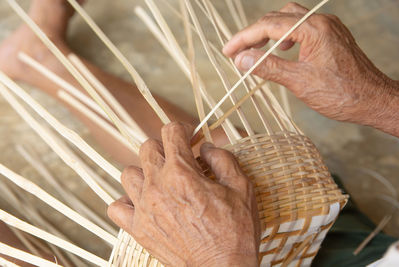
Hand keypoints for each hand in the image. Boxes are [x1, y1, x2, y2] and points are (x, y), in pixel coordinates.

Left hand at [108, 122, 259, 266]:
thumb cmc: (235, 231)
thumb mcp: (242, 188)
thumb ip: (222, 159)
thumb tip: (206, 146)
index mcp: (182, 173)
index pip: (171, 132)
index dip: (183, 129)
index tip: (190, 138)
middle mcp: (157, 186)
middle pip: (147, 148)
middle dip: (165, 147)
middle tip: (180, 160)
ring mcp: (144, 208)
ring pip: (128, 173)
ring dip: (144, 172)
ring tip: (161, 181)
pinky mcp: (138, 229)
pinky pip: (117, 207)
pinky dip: (127, 201)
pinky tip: (144, 203)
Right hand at [223, 2, 398, 129]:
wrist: (373, 100)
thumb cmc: (341, 94)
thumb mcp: (299, 82)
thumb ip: (268, 67)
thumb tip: (242, 59)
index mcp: (314, 30)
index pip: (269, 26)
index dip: (244, 38)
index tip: (228, 51)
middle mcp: (322, 22)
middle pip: (278, 17)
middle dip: (254, 33)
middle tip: (238, 51)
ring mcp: (328, 27)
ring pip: (290, 19)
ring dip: (270, 31)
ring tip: (257, 49)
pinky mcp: (331, 36)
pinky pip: (303, 26)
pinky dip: (286, 35)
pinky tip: (283, 49)